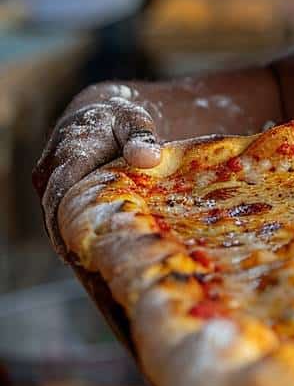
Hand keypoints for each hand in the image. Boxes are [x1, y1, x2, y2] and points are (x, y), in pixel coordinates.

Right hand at [33, 87, 162, 256]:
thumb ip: (141, 137)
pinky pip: (65, 221)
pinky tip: (101, 255)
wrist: (103, 116)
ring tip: (102, 268)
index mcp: (68, 155)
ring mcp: (52, 187)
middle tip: (99, 269)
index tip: (83, 250)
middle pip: (57, 216)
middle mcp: (52, 174)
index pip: (61, 196)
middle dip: (74, 241)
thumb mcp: (134, 120)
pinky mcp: (59, 197)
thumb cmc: (120, 119)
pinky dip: (80, 235)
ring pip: (60, 222)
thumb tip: (148, 158)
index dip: (69, 225)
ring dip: (77, 242)